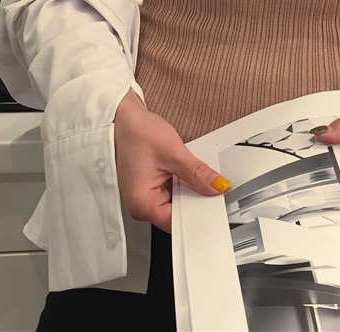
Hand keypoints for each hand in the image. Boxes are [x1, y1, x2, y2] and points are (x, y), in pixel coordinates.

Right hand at [113, 89, 230, 232]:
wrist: (122, 117)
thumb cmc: (136, 132)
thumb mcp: (173, 152)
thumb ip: (197, 173)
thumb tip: (217, 186)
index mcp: (141, 203)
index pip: (176, 223)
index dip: (198, 214)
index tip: (215, 204)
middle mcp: (141, 205)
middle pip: (178, 214)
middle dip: (196, 199)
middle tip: (212, 186)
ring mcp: (145, 196)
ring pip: (177, 202)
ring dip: (189, 189)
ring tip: (194, 173)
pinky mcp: (150, 186)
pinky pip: (173, 191)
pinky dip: (183, 182)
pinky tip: (186, 171)